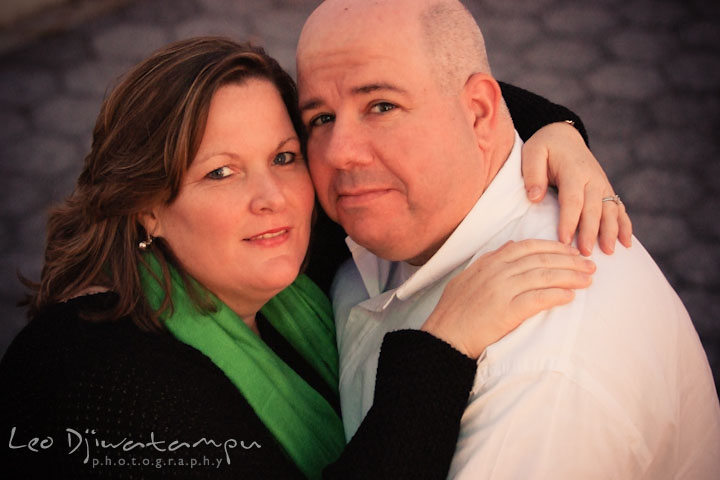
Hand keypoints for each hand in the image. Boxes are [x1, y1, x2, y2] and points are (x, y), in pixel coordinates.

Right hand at [421, 239, 594, 358]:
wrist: (444, 336)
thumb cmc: (453, 312)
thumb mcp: (467, 277)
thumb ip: (490, 261)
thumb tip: (511, 247)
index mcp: (488, 262)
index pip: (527, 247)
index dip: (552, 247)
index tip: (569, 250)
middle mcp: (496, 272)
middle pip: (541, 259)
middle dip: (569, 260)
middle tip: (589, 264)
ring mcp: (501, 290)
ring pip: (544, 276)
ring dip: (569, 277)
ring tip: (587, 280)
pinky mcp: (506, 311)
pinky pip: (538, 299)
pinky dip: (556, 296)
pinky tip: (570, 297)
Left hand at [521, 122, 631, 255]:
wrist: (564, 136)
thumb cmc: (545, 148)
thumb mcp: (532, 154)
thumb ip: (533, 174)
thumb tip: (535, 197)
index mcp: (574, 171)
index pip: (572, 200)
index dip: (569, 221)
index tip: (563, 240)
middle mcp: (592, 179)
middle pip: (593, 209)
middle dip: (590, 232)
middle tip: (585, 254)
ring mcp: (602, 185)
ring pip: (610, 211)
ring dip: (611, 232)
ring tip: (608, 252)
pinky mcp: (607, 191)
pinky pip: (619, 209)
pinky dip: (624, 226)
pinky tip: (626, 243)